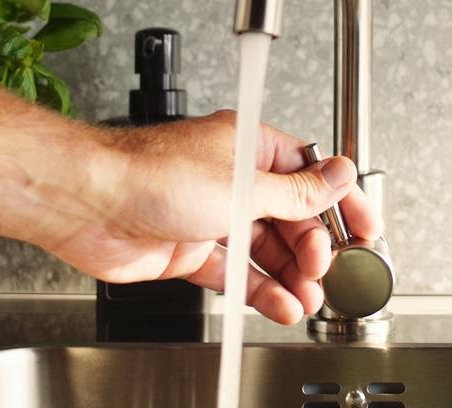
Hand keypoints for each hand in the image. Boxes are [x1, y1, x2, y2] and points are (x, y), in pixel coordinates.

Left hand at [45, 110, 382, 323]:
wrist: (87, 204)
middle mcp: (233, 179)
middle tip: (325, 270)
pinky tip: (278, 304)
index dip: (340, 201)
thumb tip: (339, 175)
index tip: (364, 226)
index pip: (310, 173)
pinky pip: (236, 271)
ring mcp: (212, 215)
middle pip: (290, 217)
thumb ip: (296, 192)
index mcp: (249, 148)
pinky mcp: (192, 248)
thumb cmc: (152, 174)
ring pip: (265, 248)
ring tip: (307, 298)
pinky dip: (258, 289)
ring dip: (289, 275)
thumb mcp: (243, 184)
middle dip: (312, 247)